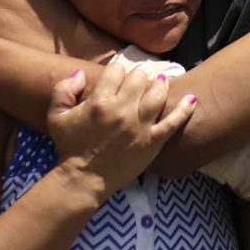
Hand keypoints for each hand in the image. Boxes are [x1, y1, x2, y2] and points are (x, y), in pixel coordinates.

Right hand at [48, 62, 197, 195]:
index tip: (118, 76)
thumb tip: (81, 72)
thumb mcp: (56, 115)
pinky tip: (192, 98)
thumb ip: (64, 89)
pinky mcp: (153, 142)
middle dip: (139, 76)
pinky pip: (173, 122)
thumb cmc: (69, 146)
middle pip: (139, 79)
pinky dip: (185, 109)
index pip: (116, 71)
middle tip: (138, 81)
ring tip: (160, 82)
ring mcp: (140, 126)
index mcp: (100, 101)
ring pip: (157, 94)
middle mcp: (122, 110)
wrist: (83, 179)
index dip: (117, 70)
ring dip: (160, 85)